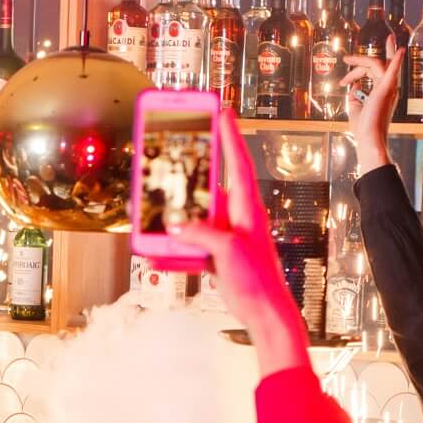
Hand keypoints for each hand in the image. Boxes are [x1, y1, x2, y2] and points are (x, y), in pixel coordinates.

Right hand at [166, 108, 306, 369]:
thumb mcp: (228, 250)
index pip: (238, 163)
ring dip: (177, 215)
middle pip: (211, 185)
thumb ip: (201, 233)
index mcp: (247, 209)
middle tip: (178, 148)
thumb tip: (177, 225)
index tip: (221, 111)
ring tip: (158, 208)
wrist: (264, 312)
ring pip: (196, 215)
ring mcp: (227, 235)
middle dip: (194, 170)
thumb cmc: (258, 280)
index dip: (229, 136)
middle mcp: (237, 218)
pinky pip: (191, 243)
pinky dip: (175, 247)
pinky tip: (159, 252)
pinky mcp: (217, 254)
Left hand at [340, 37, 403, 175]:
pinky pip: (391, 72)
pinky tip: (400, 50)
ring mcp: (388, 88)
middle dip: (358, 62)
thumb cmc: (363, 128)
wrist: (368, 139)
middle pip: (373, 66)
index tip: (343, 81)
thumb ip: (354, 95)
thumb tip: (354, 85)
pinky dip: (396, 61)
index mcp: (383, 91)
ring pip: (376, 64)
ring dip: (361, 60)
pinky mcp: (385, 90)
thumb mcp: (354, 107)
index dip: (357, 71)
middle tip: (345, 59)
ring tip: (347, 58)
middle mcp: (388, 87)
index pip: (373, 72)